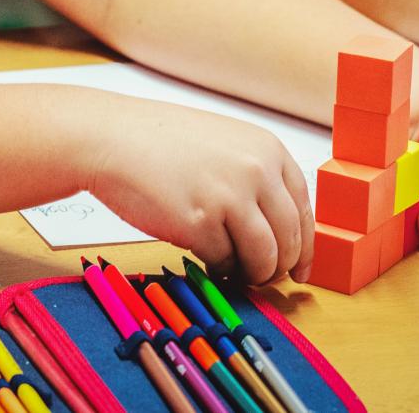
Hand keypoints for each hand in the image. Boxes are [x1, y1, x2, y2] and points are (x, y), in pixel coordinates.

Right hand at [83, 99, 309, 284]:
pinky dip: (219, 269)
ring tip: (236, 272)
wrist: (114, 138)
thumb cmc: (162, 143)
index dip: (305, 247)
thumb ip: (257, 178)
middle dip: (279, 268)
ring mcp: (230, 197)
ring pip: (264, 258)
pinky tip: (207, 260)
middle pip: (289, 239)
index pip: (304, 210)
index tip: (300, 269)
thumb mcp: (226, 145)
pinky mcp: (201, 224)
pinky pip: (224, 262)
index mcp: (268, 149)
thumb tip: (281, 231)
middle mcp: (256, 171)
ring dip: (253, 274)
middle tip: (264, 278)